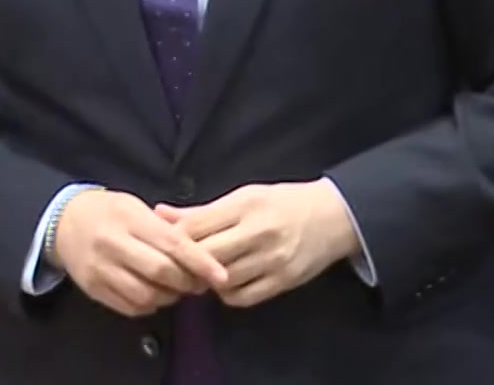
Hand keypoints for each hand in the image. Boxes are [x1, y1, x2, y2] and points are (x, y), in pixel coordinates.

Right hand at [50, 188, 229, 317]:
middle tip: (200, 283)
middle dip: (187, 282)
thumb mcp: (136, 207)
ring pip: (145, 294)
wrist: (63, 222)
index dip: (200, 262)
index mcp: (130, 219)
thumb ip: (166, 228)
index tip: (220, 275)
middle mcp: (114, 244)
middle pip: (160, 272)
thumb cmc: (110, 211)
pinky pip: (129, 307)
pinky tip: (156, 295)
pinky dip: (149, 305)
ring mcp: (101, 269)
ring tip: (177, 289)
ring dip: (169, 297)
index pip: (172, 244)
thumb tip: (201, 253)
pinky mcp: (92, 288)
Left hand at [155, 179, 360, 307]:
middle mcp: (259, 232)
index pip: (196, 226)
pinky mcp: (283, 281)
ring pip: (222, 280)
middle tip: (177, 265)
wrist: (334, 216)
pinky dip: (227, 294)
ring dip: (206, 280)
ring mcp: (272, 259)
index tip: (164, 244)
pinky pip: (242, 297)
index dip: (173, 238)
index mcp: (246, 204)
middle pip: (205, 255)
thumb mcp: (245, 196)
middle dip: (186, 263)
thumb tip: (159, 213)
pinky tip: (226, 283)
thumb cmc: (284, 202)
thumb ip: (202, 211)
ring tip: (203, 273)